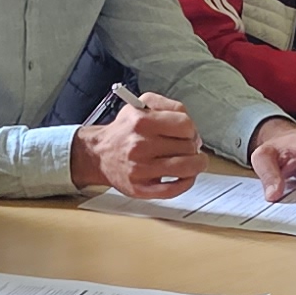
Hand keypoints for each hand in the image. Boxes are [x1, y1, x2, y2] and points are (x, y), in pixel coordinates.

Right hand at [71, 93, 203, 197]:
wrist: (99, 154)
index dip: (192, 129)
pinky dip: (186, 182)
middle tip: (187, 147)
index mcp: (141, 121)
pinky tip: (184, 176)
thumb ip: (168, 106)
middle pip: (188, 147)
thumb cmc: (124, 131)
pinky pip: (174, 189)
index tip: (189, 133)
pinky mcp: (140, 188)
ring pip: (186, 168)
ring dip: (196, 165)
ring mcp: (140, 169)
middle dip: (193, 147)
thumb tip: (191, 126)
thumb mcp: (141, 105)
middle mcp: (139, 145)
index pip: (185, 125)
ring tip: (194, 162)